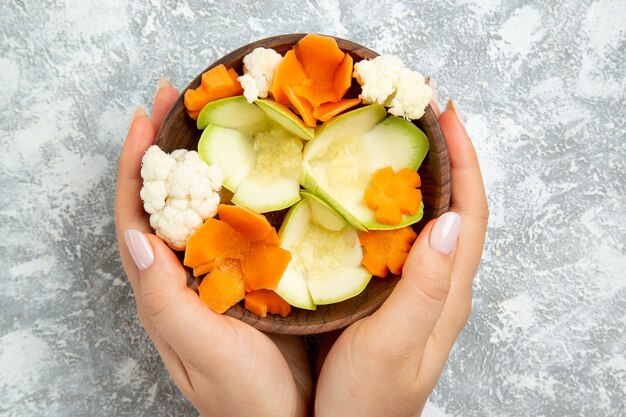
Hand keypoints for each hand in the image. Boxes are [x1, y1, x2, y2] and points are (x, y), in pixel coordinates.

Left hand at [114, 79, 311, 416]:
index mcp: (164, 292)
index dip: (135, 168)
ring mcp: (217, 277)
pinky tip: (254, 173)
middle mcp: (185, 278)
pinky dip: (236, 192)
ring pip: (197, 211)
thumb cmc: (246, 398)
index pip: (137, 218)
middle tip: (177, 101)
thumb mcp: (202, 351)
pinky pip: (233, 228)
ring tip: (211, 123)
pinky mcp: (249, 280)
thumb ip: (166, 301)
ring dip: (197, 164)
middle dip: (163, 150)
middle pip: (162, 204)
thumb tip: (137, 237)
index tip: (145, 120)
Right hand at [314, 84, 487, 415]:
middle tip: (420, 112)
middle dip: (445, 155)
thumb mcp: (398, 345)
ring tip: (395, 136)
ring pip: (427, 218)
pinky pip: (397, 237)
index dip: (464, 159)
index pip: (470, 212)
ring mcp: (413, 287)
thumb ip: (425, 287)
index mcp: (447, 291)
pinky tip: (364, 191)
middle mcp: (437, 284)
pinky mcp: (386, 293)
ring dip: (419, 174)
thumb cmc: (370, 400)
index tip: (445, 111)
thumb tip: (451, 220)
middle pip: (455, 207)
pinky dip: (390, 203)